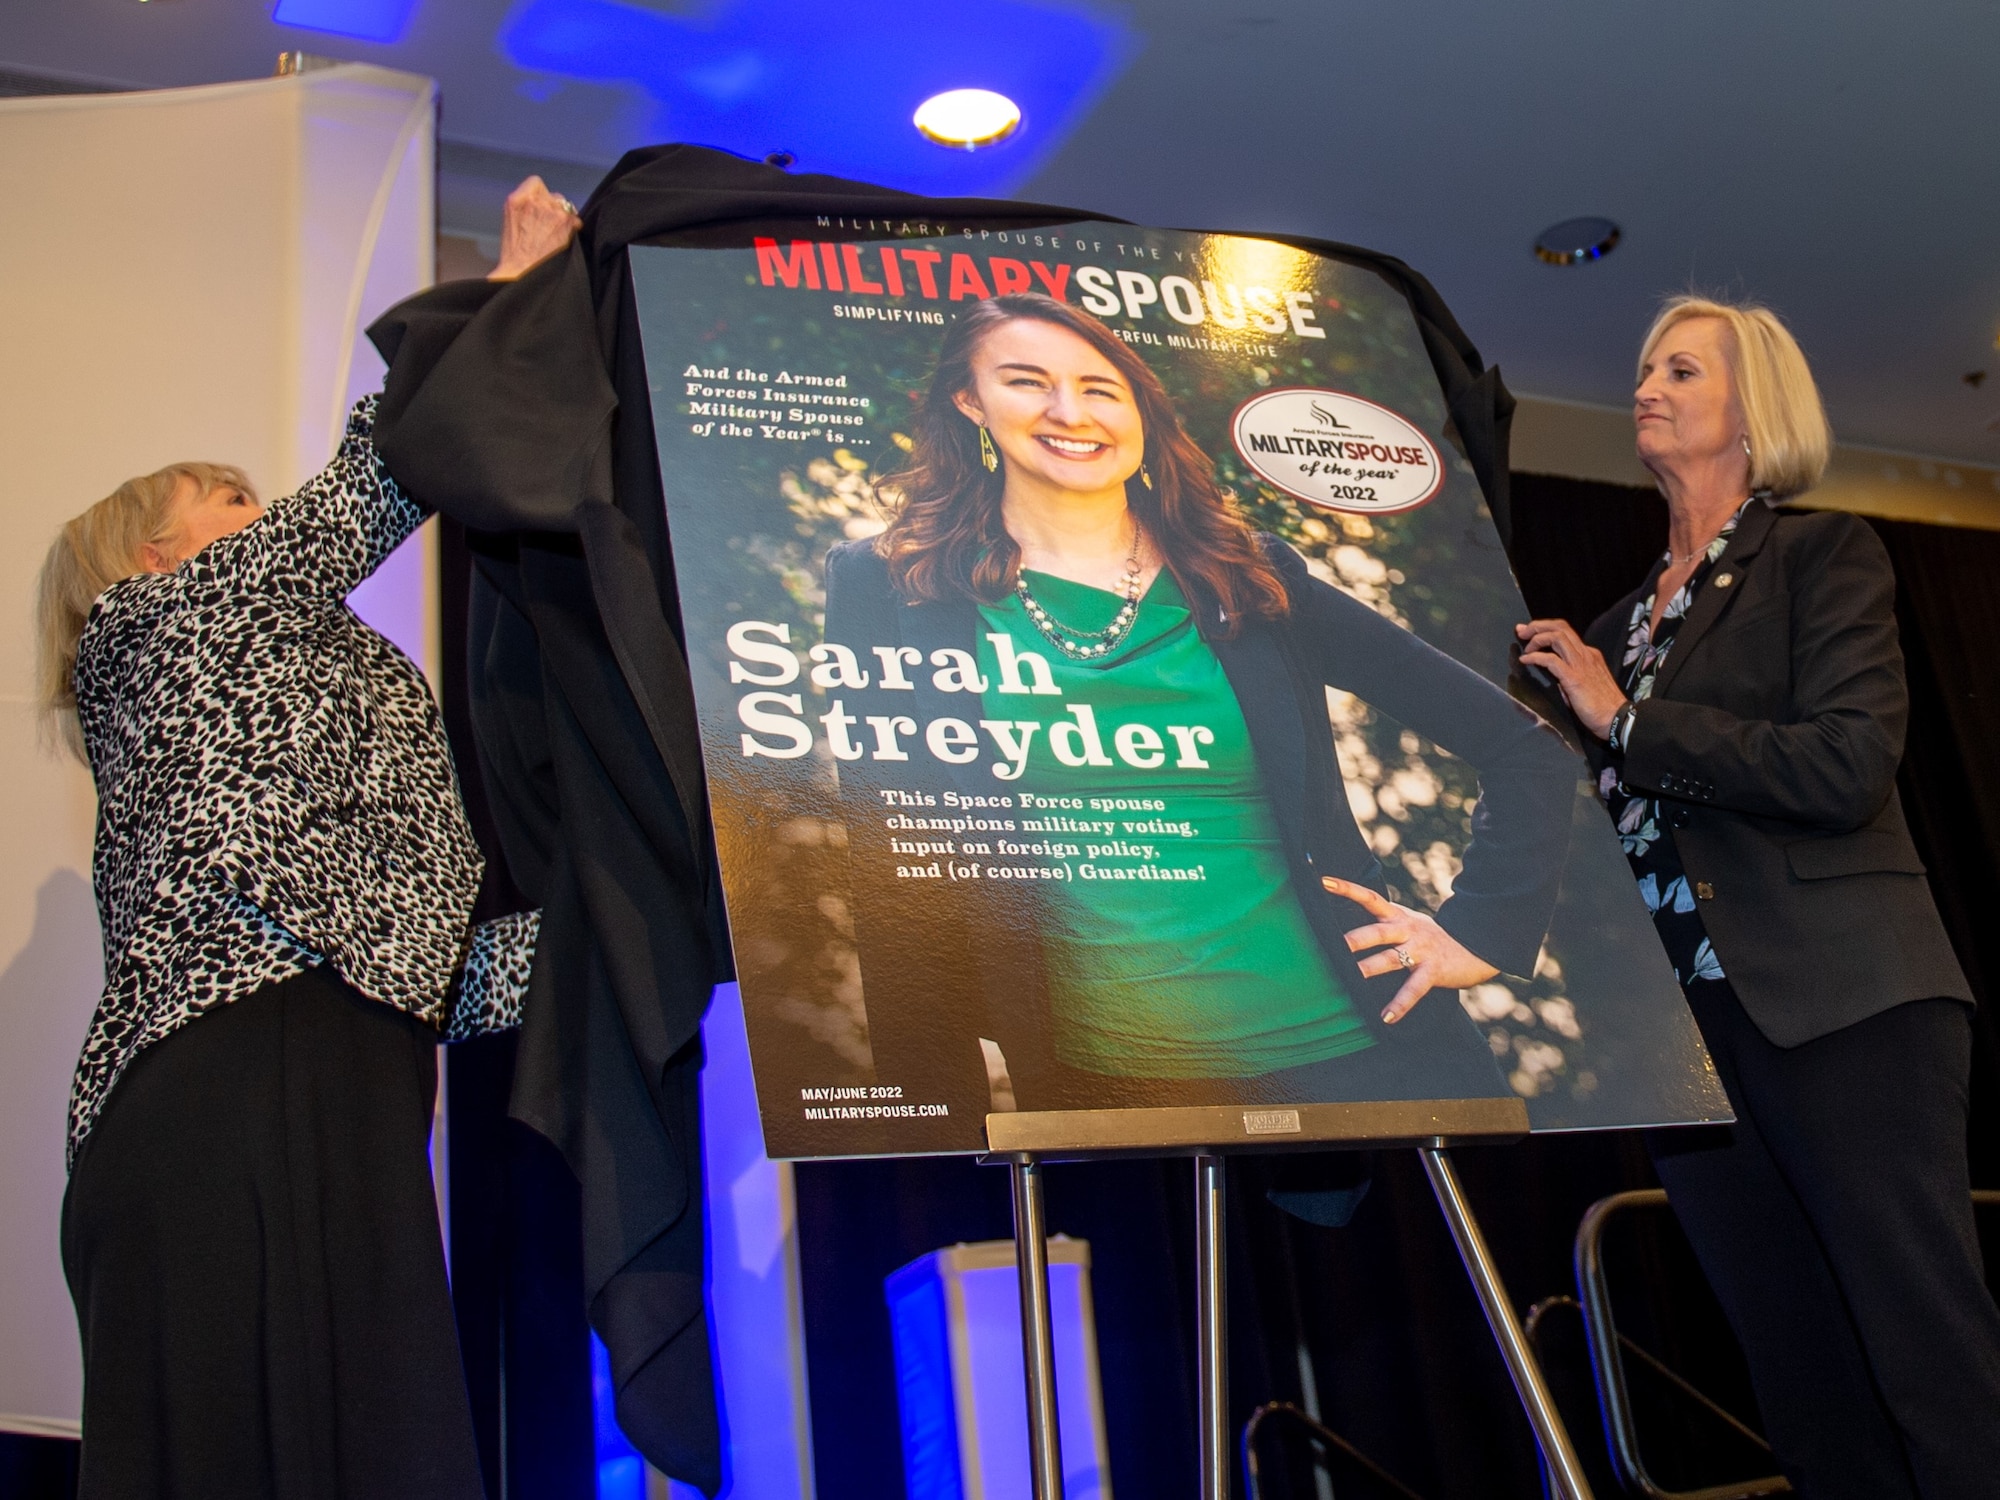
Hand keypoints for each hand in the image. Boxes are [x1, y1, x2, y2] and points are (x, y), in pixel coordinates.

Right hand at [488, 176, 581, 281]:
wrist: (523, 272)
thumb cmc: (516, 252)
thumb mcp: (511, 219)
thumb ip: (525, 205)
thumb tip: (543, 201)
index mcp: (516, 199)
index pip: (535, 182)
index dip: (541, 194)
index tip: (540, 206)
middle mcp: (535, 201)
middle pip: (554, 196)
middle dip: (554, 209)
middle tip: (548, 227)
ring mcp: (553, 211)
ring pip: (567, 207)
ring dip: (565, 219)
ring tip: (555, 236)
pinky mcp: (567, 222)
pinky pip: (576, 219)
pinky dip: (573, 228)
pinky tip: (563, 240)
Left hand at [1322, 876, 1498, 1023]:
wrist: (1474, 948)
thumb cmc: (1430, 938)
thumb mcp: (1407, 924)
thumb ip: (1382, 924)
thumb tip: (1345, 931)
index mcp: (1398, 916)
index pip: (1370, 898)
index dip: (1348, 889)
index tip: (1324, 882)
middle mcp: (1407, 930)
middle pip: (1378, 932)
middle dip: (1357, 938)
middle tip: (1336, 943)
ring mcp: (1421, 950)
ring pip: (1391, 959)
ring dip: (1371, 968)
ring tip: (1352, 977)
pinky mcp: (1432, 971)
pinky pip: (1413, 989)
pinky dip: (1400, 1004)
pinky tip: (1386, 1017)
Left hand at [1514, 618, 1626, 739]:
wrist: (1617, 718)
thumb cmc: (1602, 706)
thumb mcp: (1586, 683)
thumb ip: (1570, 675)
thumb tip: (1554, 676)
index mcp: (1589, 655)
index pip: (1566, 633)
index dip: (1546, 629)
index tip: (1530, 632)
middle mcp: (1586, 654)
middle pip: (1560, 627)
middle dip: (1538, 626)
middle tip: (1521, 631)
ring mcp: (1581, 664)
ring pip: (1556, 636)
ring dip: (1536, 638)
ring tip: (1525, 647)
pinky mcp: (1574, 678)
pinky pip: (1551, 660)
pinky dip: (1535, 657)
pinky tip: (1525, 660)